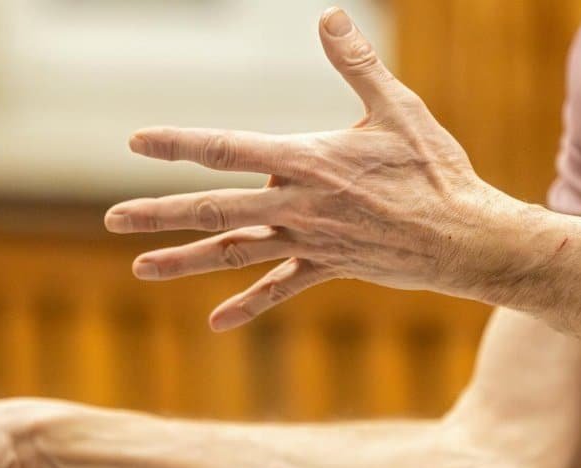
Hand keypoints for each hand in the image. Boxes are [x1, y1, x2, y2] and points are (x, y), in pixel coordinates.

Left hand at [106, 8, 523, 330]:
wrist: (467, 238)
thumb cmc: (435, 168)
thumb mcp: (398, 108)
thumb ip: (356, 65)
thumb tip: (328, 15)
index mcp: (306, 161)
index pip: (228, 149)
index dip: (180, 143)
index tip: (137, 142)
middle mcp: (297, 205)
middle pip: (214, 208)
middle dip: (159, 212)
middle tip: (112, 218)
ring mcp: (307, 241)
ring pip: (234, 251)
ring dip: (184, 260)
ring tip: (140, 268)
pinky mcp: (326, 268)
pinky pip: (279, 288)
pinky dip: (248, 304)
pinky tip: (216, 323)